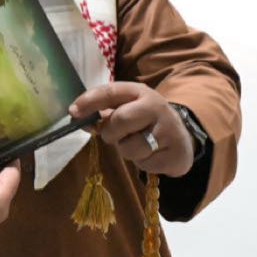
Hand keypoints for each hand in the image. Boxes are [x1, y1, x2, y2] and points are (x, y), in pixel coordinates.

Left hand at [69, 82, 192, 177]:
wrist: (183, 135)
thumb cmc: (143, 119)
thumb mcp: (127, 108)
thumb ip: (102, 112)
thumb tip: (77, 118)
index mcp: (139, 92)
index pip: (110, 92)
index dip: (89, 101)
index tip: (73, 112)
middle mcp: (156, 107)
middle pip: (120, 120)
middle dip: (110, 133)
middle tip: (113, 136)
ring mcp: (168, 131)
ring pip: (130, 148)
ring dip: (126, 150)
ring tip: (136, 143)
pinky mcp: (175, 154)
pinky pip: (144, 164)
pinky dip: (141, 162)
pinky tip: (150, 154)